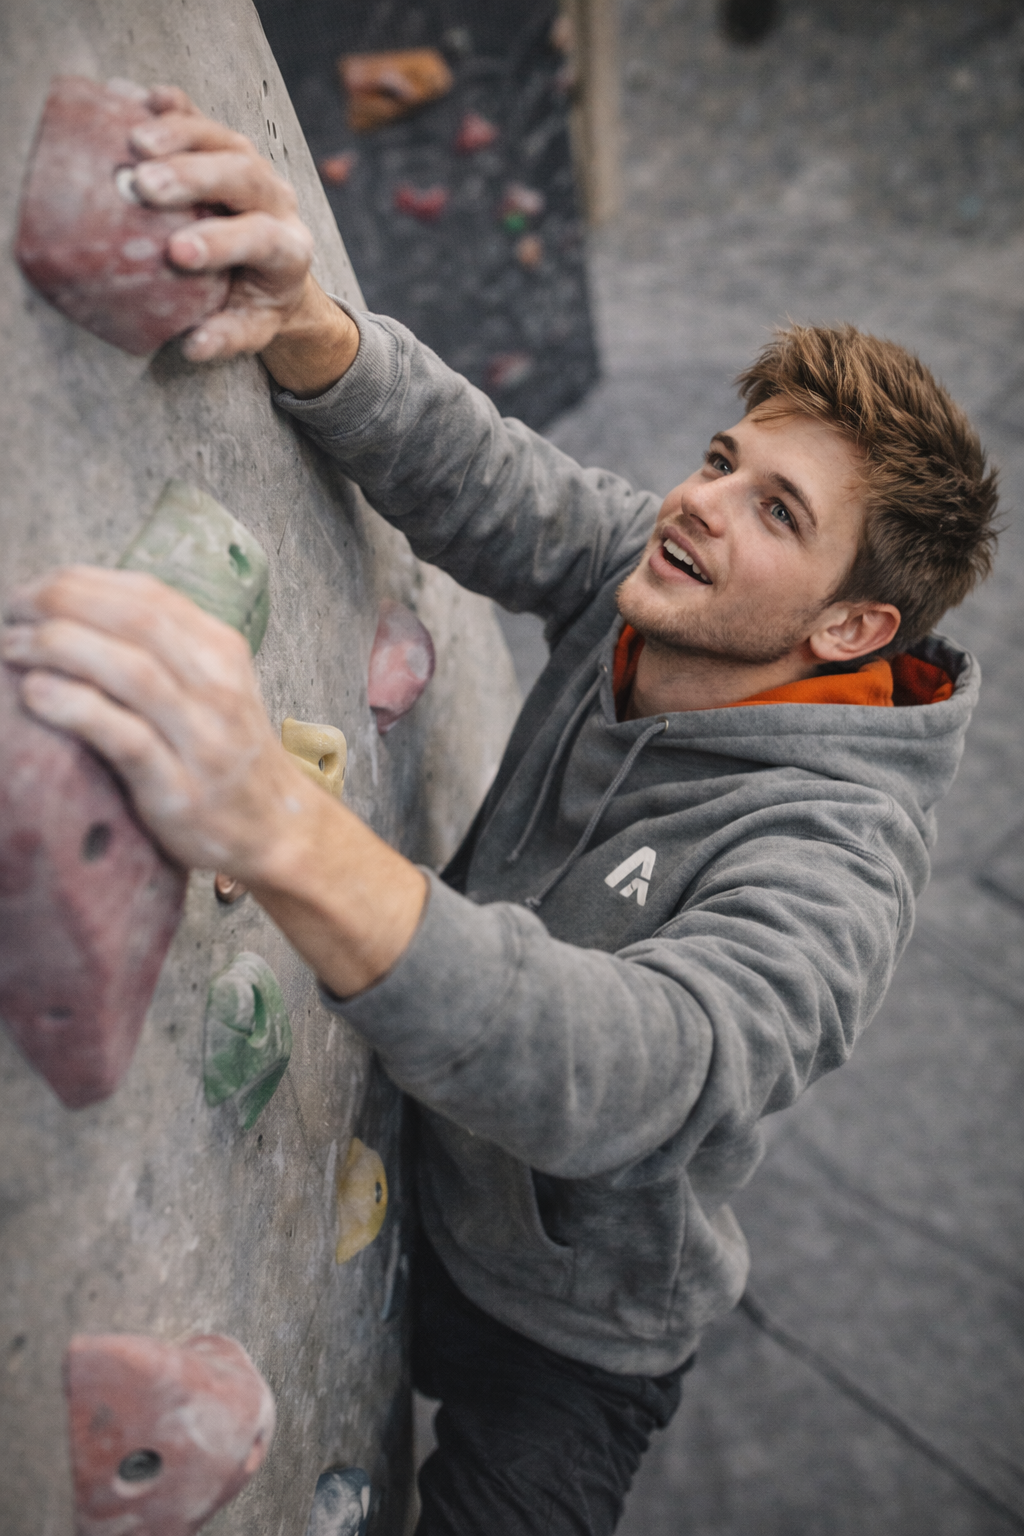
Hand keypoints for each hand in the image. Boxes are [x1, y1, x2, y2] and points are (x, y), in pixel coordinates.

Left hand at [1, 566, 309, 874]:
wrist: (277, 829)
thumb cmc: (226, 755)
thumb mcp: (211, 686)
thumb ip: (161, 649)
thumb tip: (74, 609)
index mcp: (221, 651)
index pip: (148, 595)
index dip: (81, 583)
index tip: (32, 590)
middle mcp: (218, 688)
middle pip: (138, 622)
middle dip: (64, 604)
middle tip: (12, 610)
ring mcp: (203, 740)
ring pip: (133, 672)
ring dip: (61, 648)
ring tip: (13, 647)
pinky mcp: (181, 790)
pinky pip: (126, 739)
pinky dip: (77, 709)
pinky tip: (37, 694)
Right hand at [129, 87, 358, 390]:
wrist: (272, 270)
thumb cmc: (255, 302)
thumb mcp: (251, 328)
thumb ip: (227, 336)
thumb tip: (193, 346)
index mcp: (290, 249)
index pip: (262, 238)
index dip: (222, 242)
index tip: (177, 252)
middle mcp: (278, 199)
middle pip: (244, 175)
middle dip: (194, 178)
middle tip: (145, 186)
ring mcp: (254, 164)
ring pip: (224, 138)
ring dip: (179, 135)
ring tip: (133, 143)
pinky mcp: (226, 144)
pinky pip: (203, 117)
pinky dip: (174, 107)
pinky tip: (140, 99)